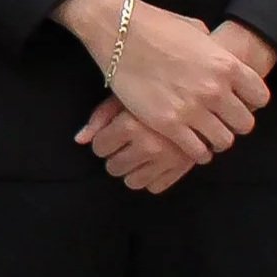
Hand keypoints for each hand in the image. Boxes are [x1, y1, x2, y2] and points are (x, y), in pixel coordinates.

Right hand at [55, 0, 268, 167]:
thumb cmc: (155, 24)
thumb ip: (214, 50)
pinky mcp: (168, 123)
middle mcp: (215, 89)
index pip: (260, 97)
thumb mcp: (196, 30)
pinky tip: (190, 144)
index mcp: (226, 64)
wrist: (117, 30)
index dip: (250, 102)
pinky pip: (197, 151)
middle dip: (233, 123)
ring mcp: (192, 108)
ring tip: (204, 134)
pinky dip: (197, 151)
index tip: (237, 102)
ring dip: (215, 139)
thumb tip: (218, 56)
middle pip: (245, 124)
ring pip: (223, 141)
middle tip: (219, 120)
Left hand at [75, 94, 194, 193]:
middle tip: (123, 145)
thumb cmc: (152, 90)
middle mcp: (149, 146)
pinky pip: (156, 187)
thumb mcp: (124, 96)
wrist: (197, 93)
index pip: (100, 147)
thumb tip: (79, 140)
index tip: (110, 135)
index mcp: (130, 126)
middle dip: (114, 156)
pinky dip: (150, 177)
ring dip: (131, 170)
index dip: (102, 141)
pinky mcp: (183, 168)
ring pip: (133, 182)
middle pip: (114, 167)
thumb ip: (100, 118)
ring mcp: (167, 160)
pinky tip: (152, 162)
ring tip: (136, 154)